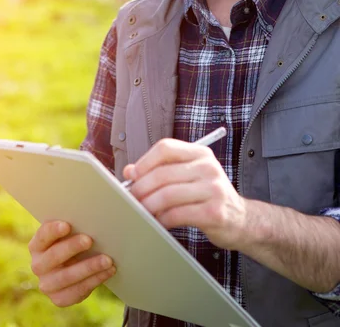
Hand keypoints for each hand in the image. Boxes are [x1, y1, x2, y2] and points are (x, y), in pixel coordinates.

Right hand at [29, 221, 116, 306]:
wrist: (72, 266)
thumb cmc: (72, 241)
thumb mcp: (69, 233)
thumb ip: (74, 225)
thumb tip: (90, 217)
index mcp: (37, 245)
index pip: (43, 236)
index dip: (53, 231)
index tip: (67, 225)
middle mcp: (38, 265)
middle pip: (53, 256)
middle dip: (72, 247)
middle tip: (90, 240)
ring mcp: (47, 284)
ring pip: (66, 277)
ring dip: (89, 267)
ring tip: (107, 260)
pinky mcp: (59, 298)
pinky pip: (77, 291)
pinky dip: (95, 280)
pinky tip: (108, 271)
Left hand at [123, 138, 247, 249]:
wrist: (241, 219)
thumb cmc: (208, 196)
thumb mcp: (189, 177)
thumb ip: (162, 171)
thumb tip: (130, 172)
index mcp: (201, 154)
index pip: (166, 148)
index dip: (144, 161)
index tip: (132, 175)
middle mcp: (208, 167)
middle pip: (163, 173)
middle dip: (141, 187)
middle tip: (131, 199)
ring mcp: (213, 189)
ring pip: (168, 194)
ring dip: (148, 205)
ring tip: (141, 212)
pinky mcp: (214, 212)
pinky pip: (178, 214)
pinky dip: (162, 219)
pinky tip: (158, 222)